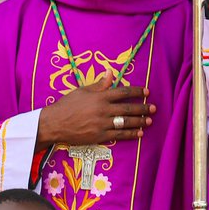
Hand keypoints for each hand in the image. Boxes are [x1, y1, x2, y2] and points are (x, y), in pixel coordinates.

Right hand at [35, 73, 156, 148]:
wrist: (54, 124)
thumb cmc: (67, 105)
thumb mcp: (82, 90)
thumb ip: (99, 84)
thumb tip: (111, 73)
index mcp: (99, 97)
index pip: (123, 92)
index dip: (137, 92)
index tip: (146, 92)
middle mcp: (103, 110)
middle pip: (128, 109)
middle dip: (143, 108)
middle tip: (154, 108)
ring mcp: (102, 124)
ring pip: (126, 123)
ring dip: (140, 122)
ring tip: (149, 121)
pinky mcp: (99, 136)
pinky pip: (118, 135)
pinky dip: (130, 134)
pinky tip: (139, 133)